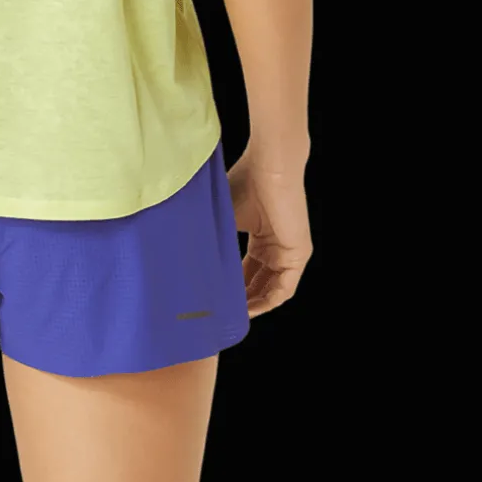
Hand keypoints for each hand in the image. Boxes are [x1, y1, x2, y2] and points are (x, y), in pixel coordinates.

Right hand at [226, 150, 312, 315]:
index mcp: (261, 235)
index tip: (212, 297)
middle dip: (238, 300)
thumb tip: (182, 256)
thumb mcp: (224, 216)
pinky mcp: (298, 255)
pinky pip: (282, 289)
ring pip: (269, 289)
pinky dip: (265, 302)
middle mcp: (276, 247)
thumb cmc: (246, 181)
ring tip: (228, 316)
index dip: (230, 286)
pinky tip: (247, 309)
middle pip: (257, 283)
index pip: (245, 269)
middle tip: (218, 313)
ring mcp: (289, 253)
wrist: (270, 166)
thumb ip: (212, 237)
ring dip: (251, 305)